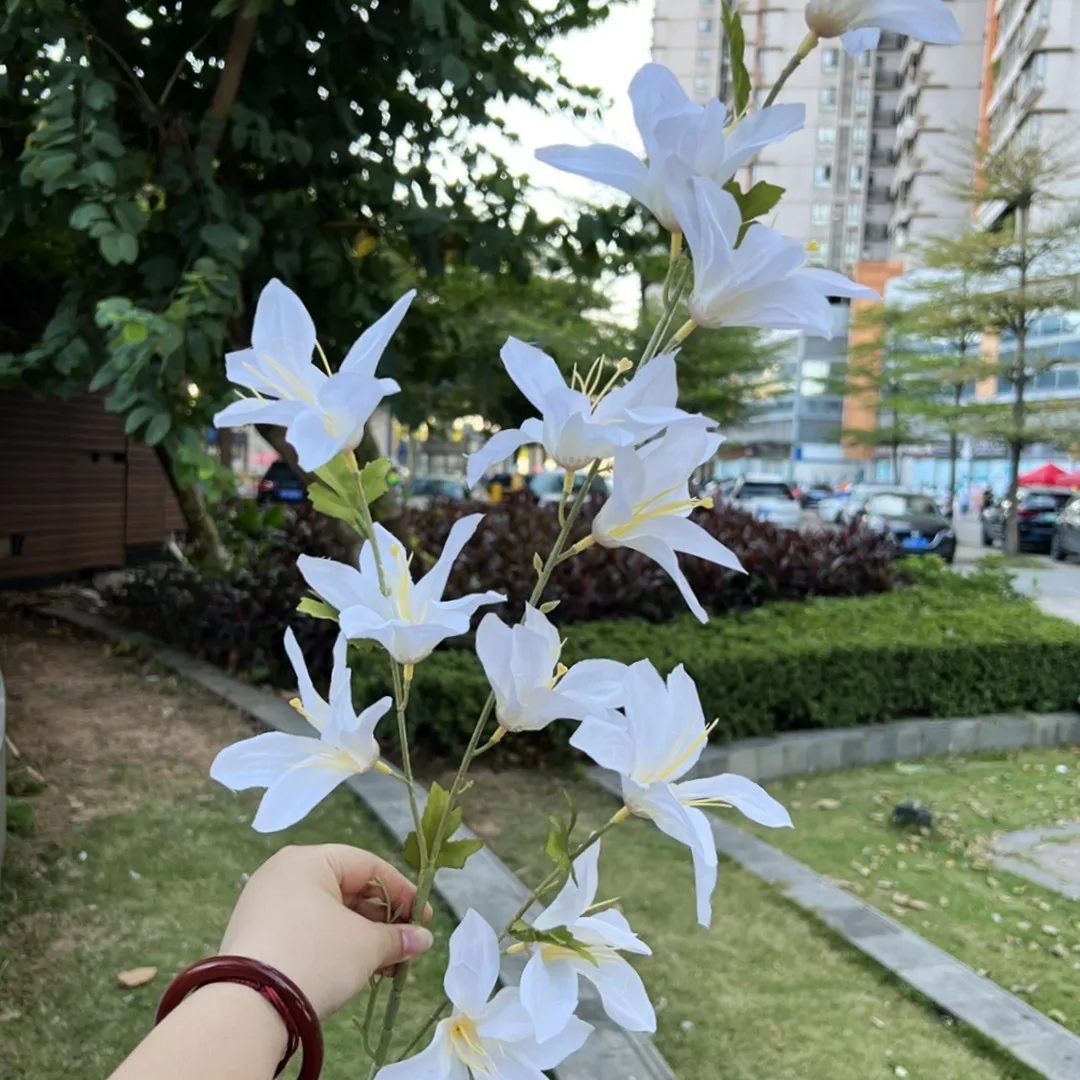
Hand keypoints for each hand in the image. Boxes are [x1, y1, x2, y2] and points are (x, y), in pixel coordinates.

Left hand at [219, 844, 434, 1018]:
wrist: (250, 1008)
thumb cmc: (315, 956)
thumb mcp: (365, 945)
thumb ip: (397, 937)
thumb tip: (422, 939)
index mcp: (308, 860)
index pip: (368, 865)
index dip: (402, 891)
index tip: (424, 917)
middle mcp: (282, 874)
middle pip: (347, 890)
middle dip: (381, 921)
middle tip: (407, 944)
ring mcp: (264, 906)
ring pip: (327, 914)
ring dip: (361, 938)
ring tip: (387, 965)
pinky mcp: (256, 938)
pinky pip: (307, 932)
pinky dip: (334, 947)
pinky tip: (357, 971)